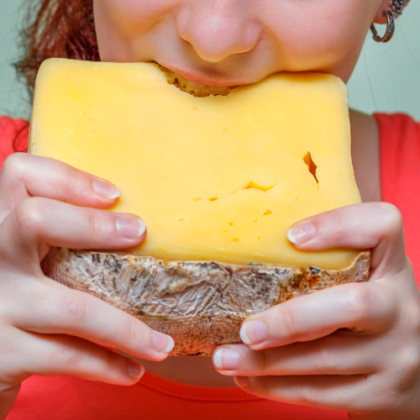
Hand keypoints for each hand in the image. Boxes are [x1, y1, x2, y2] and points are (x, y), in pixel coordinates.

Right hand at [0, 154, 173, 418]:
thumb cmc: (21, 300)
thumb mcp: (31, 260)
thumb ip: (63, 241)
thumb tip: (140, 230)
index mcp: (1, 225)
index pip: (20, 174)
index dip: (67, 177)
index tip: (115, 194)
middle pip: (35, 220)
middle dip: (95, 226)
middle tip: (140, 232)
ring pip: (72, 307)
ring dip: (127, 328)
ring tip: (163, 345)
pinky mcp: (1, 353)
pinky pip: (67, 356)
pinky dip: (107, 365)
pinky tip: (132, 369)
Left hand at [212, 203, 419, 419]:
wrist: (413, 374)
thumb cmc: (368, 314)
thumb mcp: (361, 281)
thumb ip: (325, 264)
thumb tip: (246, 249)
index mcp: (391, 266)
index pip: (383, 226)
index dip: (339, 226)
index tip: (291, 236)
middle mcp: (400, 308)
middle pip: (351, 306)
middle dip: (289, 320)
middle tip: (245, 329)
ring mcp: (395, 355)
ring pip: (325, 359)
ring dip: (266, 361)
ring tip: (224, 358)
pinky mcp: (381, 394)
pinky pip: (321, 393)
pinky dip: (275, 386)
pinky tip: (246, 377)